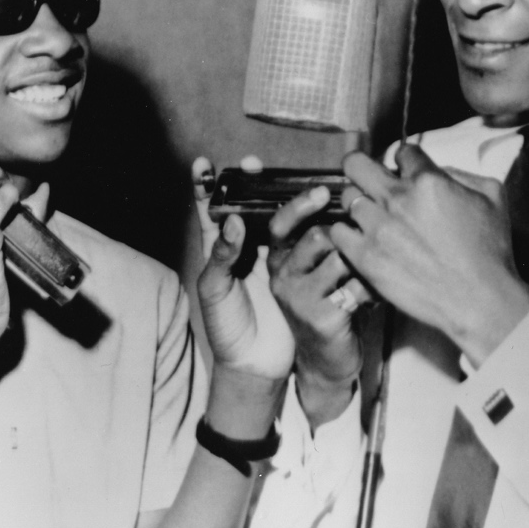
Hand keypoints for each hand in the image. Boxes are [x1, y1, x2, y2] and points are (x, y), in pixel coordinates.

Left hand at [193, 158, 294, 383]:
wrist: (256, 364)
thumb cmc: (226, 328)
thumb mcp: (214, 292)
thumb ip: (220, 256)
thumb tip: (233, 222)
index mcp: (223, 249)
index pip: (211, 211)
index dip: (206, 186)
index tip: (203, 163)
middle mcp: (250, 247)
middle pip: (254, 206)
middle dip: (257, 183)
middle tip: (258, 164)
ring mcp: (275, 257)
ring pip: (283, 220)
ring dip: (292, 201)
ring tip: (303, 186)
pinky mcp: (298, 272)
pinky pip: (307, 246)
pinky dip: (316, 227)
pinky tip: (325, 213)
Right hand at [267, 187, 371, 394]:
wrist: (325, 361)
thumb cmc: (327, 304)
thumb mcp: (315, 272)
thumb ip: (320, 241)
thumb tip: (349, 198)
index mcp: (278, 261)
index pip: (281, 224)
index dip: (300, 205)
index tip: (325, 191)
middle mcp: (283, 277)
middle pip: (318, 236)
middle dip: (350, 235)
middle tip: (372, 241)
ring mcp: (299, 299)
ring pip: (341, 259)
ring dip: (366, 262)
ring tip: (378, 269)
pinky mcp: (321, 318)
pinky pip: (357, 286)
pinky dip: (375, 287)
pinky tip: (379, 294)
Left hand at [330, 144, 528, 366]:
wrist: (480, 300)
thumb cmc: (490, 251)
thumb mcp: (492, 197)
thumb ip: (462, 174)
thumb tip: (437, 171)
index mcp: (428, 180)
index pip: (401, 152)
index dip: (404, 161)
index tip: (405, 172)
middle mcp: (397, 199)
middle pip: (355, 164)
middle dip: (362, 167)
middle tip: (369, 180)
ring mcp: (377, 228)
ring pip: (346, 198)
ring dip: (358, 204)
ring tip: (371, 217)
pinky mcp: (365, 257)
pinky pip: (337, 232)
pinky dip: (346, 233)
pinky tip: (360, 239)